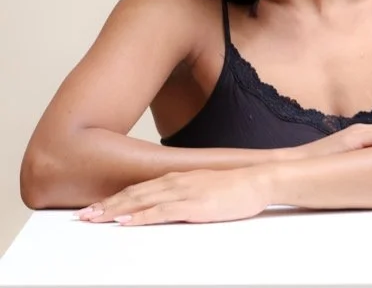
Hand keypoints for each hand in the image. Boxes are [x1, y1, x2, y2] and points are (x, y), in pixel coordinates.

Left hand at [75, 167, 271, 225]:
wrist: (260, 180)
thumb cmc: (236, 188)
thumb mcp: (205, 189)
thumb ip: (185, 195)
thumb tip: (168, 207)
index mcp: (178, 178)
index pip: (140, 188)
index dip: (116, 198)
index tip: (95, 207)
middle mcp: (176, 181)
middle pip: (134, 193)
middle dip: (106, 205)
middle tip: (83, 216)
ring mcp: (184, 192)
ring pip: (142, 200)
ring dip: (116, 209)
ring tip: (95, 218)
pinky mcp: (194, 205)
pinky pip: (161, 211)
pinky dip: (141, 216)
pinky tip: (126, 221)